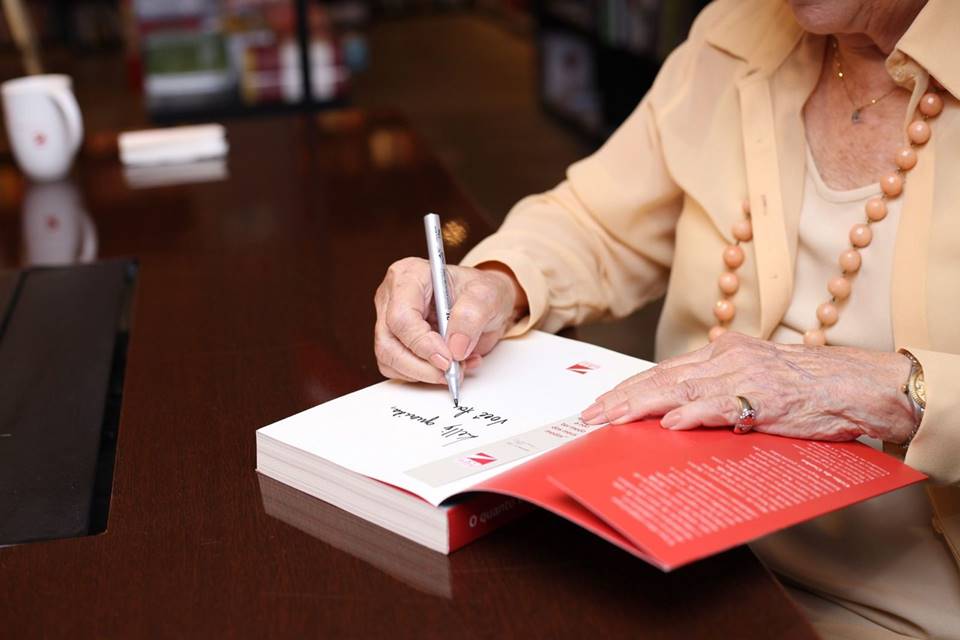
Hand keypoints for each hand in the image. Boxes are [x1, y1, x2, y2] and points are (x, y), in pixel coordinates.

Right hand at [373, 257, 524, 383]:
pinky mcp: (394, 342)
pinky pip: (397, 369)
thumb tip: (454, 347)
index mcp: (410, 275)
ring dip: (423, 373)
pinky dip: (423, 376)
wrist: (485, 306)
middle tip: (451, 371)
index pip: (401, 316)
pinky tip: (448, 366)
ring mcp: (389, 321)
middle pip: (389, 342)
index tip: (447, 358)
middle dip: (421, 366)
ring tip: (455, 367)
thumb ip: (471, 316)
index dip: (422, 343)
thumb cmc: (482, 292)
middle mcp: (393, 297)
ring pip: (389, 359)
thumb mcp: (487, 295)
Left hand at [580, 332, 916, 442]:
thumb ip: (714, 394)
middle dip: (621, 399)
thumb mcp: (753, 381)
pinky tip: (669, 423)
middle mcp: (726, 357)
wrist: (857, 384)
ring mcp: (744, 374)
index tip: (600, 406)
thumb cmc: (808, 388)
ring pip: (681, 388)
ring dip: (642, 406)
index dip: (627, 389)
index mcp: (721, 352)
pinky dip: (693, 413)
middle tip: (590, 417)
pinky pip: (721, 404)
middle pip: (661, 378)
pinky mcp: (764, 395)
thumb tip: (674, 417)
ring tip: (612, 420)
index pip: (662, 371)